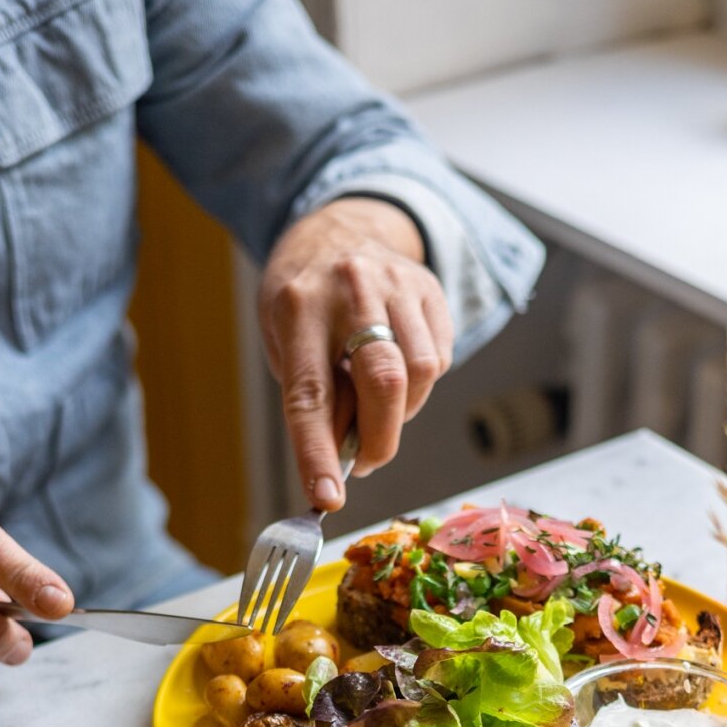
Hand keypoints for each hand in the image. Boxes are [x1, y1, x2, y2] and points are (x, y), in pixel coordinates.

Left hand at [259, 197, 453, 507]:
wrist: (337, 229)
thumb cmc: (305, 304)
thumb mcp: (287, 346)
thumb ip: (315, 400)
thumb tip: (343, 460)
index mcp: (299, 306)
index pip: (311, 392)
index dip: (318, 451)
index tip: (327, 497)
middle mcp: (350, 287)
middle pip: (384, 381)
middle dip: (379, 440)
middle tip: (365, 463)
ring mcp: (396, 283)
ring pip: (421, 374)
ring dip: (402, 413)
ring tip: (378, 407)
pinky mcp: (430, 288)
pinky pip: (439, 359)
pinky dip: (419, 386)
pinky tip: (398, 372)